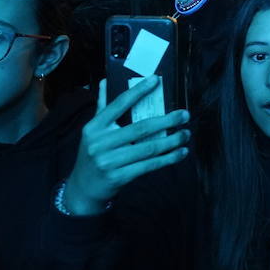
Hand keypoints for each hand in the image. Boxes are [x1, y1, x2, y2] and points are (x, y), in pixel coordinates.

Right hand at [62, 78, 189, 215]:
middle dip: (166, 121)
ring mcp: (109, 162)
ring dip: (172, 141)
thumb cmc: (93, 153)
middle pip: (140, 128)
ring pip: (148, 148)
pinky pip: (149, 165)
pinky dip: (168, 159)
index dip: (138, 91)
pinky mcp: (119, 177)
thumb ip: (102, 106)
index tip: (156, 80)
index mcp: (94, 127)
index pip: (119, 104)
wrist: (84, 188)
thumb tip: (105, 80)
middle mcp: (100, 143)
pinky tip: (180, 153)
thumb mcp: (93, 131)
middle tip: (184, 115)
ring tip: (186, 134)